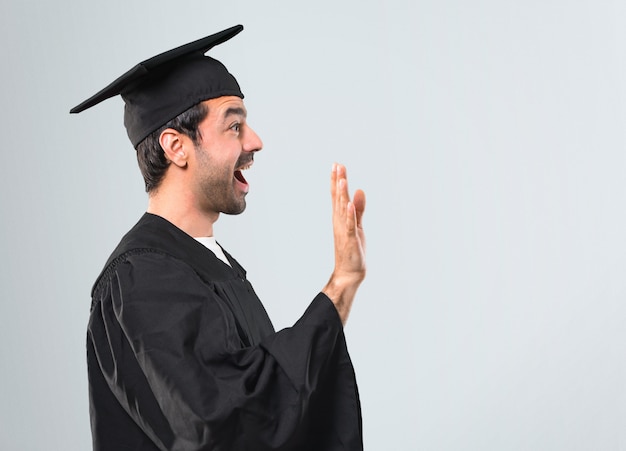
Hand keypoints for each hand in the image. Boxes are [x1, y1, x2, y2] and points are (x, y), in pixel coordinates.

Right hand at [322, 163, 365, 324]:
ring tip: (343, 179)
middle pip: (338, 198)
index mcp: (340, 218)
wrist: (349, 272)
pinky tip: (349, 205)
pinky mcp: (351, 239)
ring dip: (342, 195)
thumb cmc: (353, 250)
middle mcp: (339, 222)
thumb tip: (359, 191)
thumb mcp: (358, 225)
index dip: (337, 180)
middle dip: (338, 182)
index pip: (337, 196)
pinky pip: (350, 225)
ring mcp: (344, 230)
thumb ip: (359, 208)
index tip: (337, 165)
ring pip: (342, 209)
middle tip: (337, 165)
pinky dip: (350, 215)